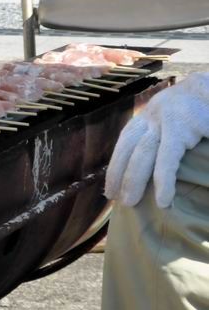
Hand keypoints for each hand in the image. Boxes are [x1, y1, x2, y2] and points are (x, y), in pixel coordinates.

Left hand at [105, 73, 208, 207]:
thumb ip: (164, 136)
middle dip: (119, 175)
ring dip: (134, 180)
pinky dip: (164, 181)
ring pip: (143, 155)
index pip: (126, 142)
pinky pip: (168, 159)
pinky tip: (163, 199)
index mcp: (150, 114)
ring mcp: (166, 120)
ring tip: (130, 203)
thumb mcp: (178, 117)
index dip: (116, 165)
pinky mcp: (183, 127)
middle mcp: (153, 115)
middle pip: (129, 149)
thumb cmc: (202, 106)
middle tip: (114, 198)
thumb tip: (152, 166)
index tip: (110, 187)